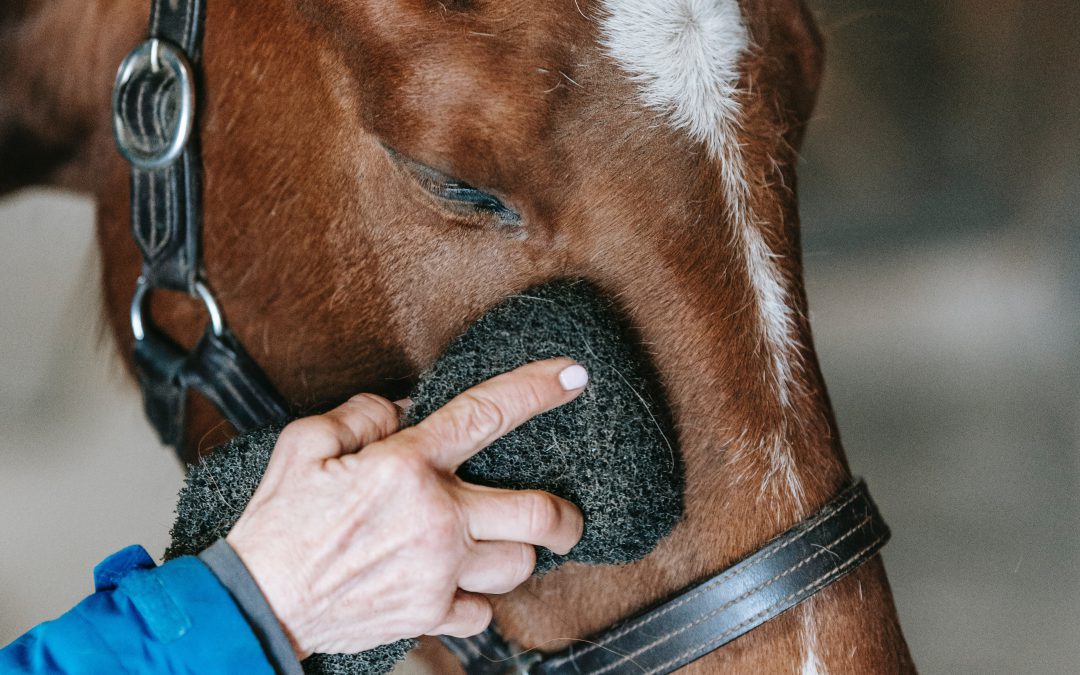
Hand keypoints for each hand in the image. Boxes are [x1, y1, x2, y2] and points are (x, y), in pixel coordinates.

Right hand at [226, 358, 588, 657]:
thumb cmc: (279, 525)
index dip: (538, 389)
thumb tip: (406, 409)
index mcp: (406, 467)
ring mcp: (438, 572)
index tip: (573, 376)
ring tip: (496, 544)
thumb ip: (362, 414)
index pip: (487, 414)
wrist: (258, 603)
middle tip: (564, 513)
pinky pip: (484, 611)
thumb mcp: (306, 444)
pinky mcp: (430, 614)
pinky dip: (477, 598)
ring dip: (516, 553)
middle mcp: (436, 519)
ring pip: (520, 565)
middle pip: (539, 514)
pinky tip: (457, 582)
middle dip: (566, 514)